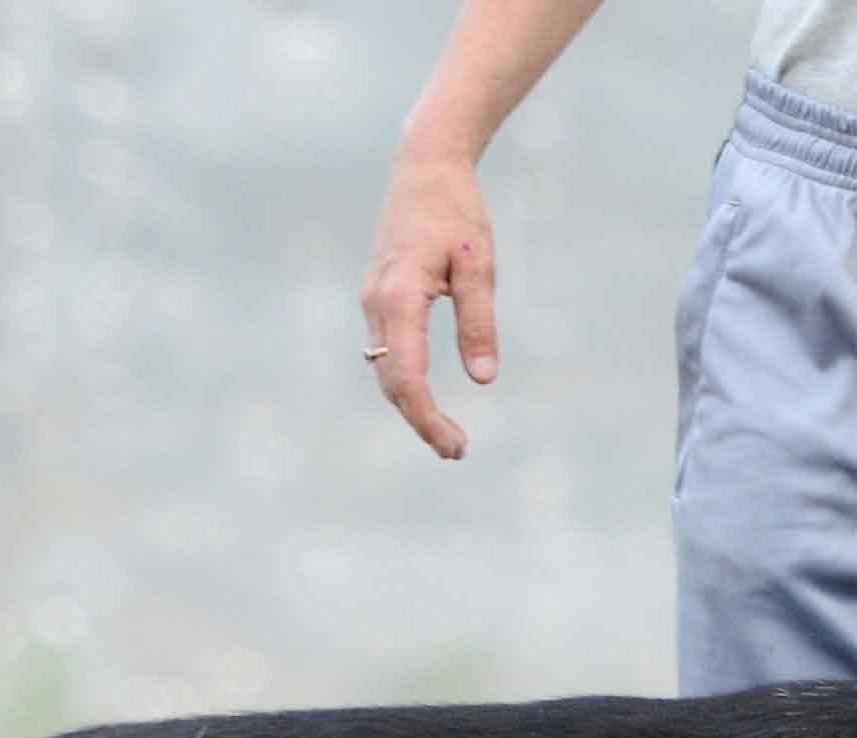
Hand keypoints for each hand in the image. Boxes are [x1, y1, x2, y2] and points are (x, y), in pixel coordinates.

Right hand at [361, 148, 498, 459]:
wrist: (424, 167)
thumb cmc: (457, 211)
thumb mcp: (479, 266)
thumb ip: (479, 321)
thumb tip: (483, 377)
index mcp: (400, 297)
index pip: (407, 377)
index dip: (428, 418)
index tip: (455, 447)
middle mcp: (377, 304)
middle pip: (391, 382)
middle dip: (421, 421)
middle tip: (457, 451)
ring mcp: (372, 301)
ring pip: (385, 370)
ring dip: (411, 406)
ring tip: (447, 436)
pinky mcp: (378, 298)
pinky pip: (386, 353)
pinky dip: (404, 382)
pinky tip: (427, 400)